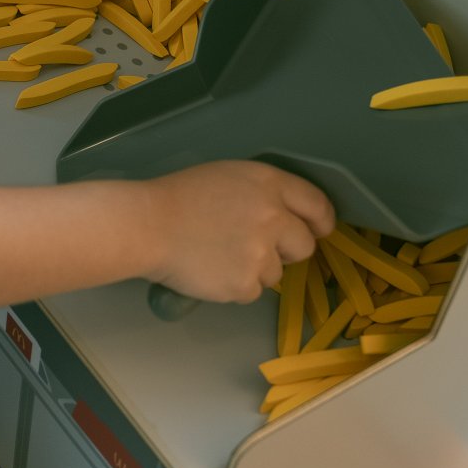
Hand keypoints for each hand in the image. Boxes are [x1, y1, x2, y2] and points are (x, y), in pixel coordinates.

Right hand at [145, 160, 334, 303]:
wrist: (147, 225)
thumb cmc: (179, 196)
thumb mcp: (229, 176)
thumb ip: (263, 194)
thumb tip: (286, 219)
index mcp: (269, 184)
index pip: (317, 205)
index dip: (320, 222)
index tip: (317, 230)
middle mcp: (273, 218)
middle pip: (305, 245)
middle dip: (286, 249)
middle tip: (254, 246)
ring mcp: (261, 254)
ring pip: (276, 273)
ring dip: (255, 269)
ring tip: (218, 254)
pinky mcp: (245, 285)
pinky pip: (251, 291)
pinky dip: (234, 285)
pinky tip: (209, 269)